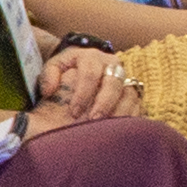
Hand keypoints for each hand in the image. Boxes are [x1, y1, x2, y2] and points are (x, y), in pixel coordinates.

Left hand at [21, 45, 135, 139]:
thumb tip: (49, 90)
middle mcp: (112, 64)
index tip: (74, 112)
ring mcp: (125, 77)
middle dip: (104, 103)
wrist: (82, 66)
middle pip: (113, 83)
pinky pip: (138, 103)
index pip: (90, 73)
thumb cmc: (65, 70)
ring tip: (109, 128)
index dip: (82, 93)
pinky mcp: (133, 90)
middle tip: (93, 120)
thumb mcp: (53, 68)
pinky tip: (120, 129)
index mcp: (91, 57)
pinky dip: (131, 116)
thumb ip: (48, 76)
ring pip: (129, 93)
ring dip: (120, 111)